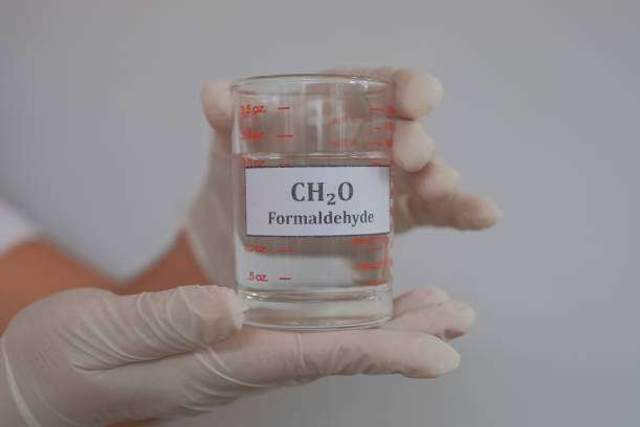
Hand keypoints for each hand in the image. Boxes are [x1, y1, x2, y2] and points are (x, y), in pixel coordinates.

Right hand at [1, 285, 472, 425]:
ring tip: (437, 305)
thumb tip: (232, 305)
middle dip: (406, 336)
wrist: (46, 376)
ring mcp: (241, 346)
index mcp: (225, 364)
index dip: (385, 353)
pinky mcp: (230, 331)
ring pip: (331, 334)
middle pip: (342, 347)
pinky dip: (344, 308)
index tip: (441, 354)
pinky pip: (300, 320)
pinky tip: (369, 293)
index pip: (319, 358)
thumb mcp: (108, 339)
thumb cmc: (70, 363)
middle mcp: (246, 358)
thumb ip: (169, 323)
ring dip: (388, 321)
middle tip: (459, 318)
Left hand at [187, 66, 499, 283]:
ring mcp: (379, 185)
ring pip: (423, 174)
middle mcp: (364, 144)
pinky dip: (459, 213)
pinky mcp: (387, 224)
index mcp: (331, 115)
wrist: (234, 244)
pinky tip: (485, 214)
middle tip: (411, 152)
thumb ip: (225, 124)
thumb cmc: (235, 185)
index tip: (416, 95)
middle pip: (401, 132)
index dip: (398, 86)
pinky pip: (430, 215)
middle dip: (413, 138)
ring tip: (443, 186)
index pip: (371, 90)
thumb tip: (215, 93)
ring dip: (441, 176)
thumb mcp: (227, 152)